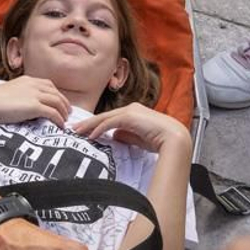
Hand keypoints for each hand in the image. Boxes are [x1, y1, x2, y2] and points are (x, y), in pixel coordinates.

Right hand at [0, 77, 71, 128]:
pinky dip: (59, 119)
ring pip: (57, 102)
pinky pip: (53, 113)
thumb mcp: (8, 92)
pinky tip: (60, 125)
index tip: (59, 103)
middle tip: (67, 112)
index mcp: (27, 80)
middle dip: (64, 103)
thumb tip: (24, 103)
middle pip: (56, 93)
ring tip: (65, 120)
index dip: (57, 94)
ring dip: (64, 112)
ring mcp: (34, 95)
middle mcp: (33, 85)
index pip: (48, 85)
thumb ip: (19, 94)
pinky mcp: (34, 107)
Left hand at [74, 102, 190, 155]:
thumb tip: (114, 136)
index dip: (96, 124)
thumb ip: (126, 135)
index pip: (110, 118)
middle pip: (104, 116)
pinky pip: (110, 122)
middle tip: (74, 129)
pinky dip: (99, 128)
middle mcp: (130, 109)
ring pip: (104, 118)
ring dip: (89, 125)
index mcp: (134, 113)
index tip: (85, 131)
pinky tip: (91, 135)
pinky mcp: (130, 117)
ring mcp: (130, 111)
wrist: (174, 138)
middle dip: (88, 123)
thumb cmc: (160, 140)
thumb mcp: (139, 138)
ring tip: (77, 132)